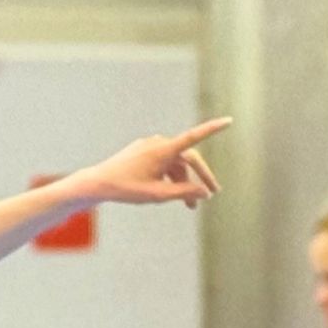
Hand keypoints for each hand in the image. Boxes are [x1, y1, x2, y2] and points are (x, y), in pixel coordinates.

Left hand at [71, 119, 228, 209]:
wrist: (99, 182)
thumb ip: (183, 193)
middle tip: (211, 196)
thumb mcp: (158, 195)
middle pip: (188, 159)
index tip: (228, 121)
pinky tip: (172, 192)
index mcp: (163, 150)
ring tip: (189, 206)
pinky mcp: (144, 151)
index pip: (194, 137)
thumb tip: (204, 193)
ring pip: (176, 163)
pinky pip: (164, 162)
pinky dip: (171, 176)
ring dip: (184, 182)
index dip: (212, 129)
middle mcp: (159, 143)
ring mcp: (150, 146)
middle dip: (200, 178)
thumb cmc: (127, 189)